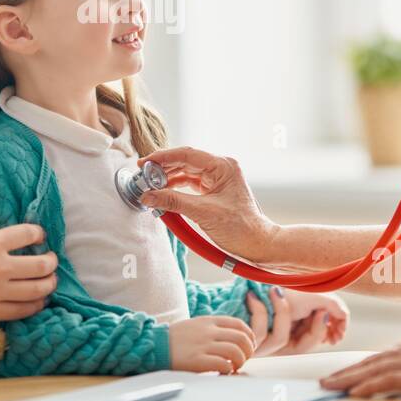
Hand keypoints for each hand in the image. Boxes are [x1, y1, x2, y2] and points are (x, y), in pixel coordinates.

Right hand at [0, 209, 57, 324]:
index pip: (28, 234)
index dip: (39, 234)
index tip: (41, 237)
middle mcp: (0, 266)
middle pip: (41, 264)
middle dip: (52, 262)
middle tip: (52, 261)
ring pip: (37, 289)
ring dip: (49, 284)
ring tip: (51, 281)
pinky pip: (22, 310)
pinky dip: (35, 306)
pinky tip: (38, 302)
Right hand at [136, 147, 279, 262]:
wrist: (258, 245)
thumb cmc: (241, 228)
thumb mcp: (203, 213)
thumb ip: (173, 202)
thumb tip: (148, 196)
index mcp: (223, 166)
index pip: (187, 155)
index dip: (163, 157)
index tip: (145, 162)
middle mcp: (221, 168)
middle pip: (185, 162)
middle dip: (163, 168)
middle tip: (143, 175)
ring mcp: (217, 179)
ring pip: (186, 173)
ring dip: (168, 179)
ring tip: (150, 185)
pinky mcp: (213, 191)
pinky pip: (190, 185)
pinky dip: (175, 189)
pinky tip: (162, 193)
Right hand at [168, 315, 256, 373]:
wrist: (155, 346)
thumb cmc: (177, 339)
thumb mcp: (196, 325)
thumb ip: (214, 328)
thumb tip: (235, 338)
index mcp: (209, 321)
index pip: (239, 325)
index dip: (249, 336)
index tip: (248, 346)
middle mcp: (208, 331)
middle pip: (241, 338)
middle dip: (248, 351)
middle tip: (243, 359)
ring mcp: (203, 345)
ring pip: (236, 351)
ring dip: (240, 361)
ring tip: (234, 367)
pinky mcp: (197, 360)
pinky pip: (223, 364)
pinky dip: (228, 369)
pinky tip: (223, 371)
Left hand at [246, 289, 348, 356]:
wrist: (233, 283)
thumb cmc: (268, 284)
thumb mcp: (304, 292)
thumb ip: (328, 304)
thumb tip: (342, 315)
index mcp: (290, 328)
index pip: (311, 341)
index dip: (324, 334)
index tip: (331, 324)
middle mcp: (275, 338)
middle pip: (301, 346)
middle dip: (314, 329)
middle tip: (320, 311)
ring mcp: (259, 340)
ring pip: (280, 338)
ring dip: (282, 312)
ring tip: (276, 291)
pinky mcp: (245, 337)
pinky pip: (257, 331)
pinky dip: (259, 310)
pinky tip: (253, 296)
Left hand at [318, 331, 400, 397]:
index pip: (385, 355)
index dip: (362, 365)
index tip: (345, 373)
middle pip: (373, 359)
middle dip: (347, 371)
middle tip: (326, 380)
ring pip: (374, 368)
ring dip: (349, 379)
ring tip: (330, 387)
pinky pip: (388, 380)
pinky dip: (368, 386)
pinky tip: (353, 393)